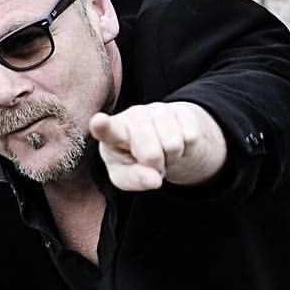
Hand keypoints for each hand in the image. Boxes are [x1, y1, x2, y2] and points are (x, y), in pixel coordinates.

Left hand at [89, 101, 226, 190]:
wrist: (160, 143)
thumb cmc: (133, 160)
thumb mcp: (126, 176)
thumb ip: (134, 180)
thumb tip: (154, 180)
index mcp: (112, 132)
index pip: (105, 129)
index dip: (102, 126)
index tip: (99, 121)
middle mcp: (133, 115)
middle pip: (151, 153)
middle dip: (155, 166)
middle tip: (150, 162)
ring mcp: (158, 109)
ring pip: (173, 145)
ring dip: (171, 157)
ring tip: (162, 152)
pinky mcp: (181, 109)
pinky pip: (191, 137)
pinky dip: (186, 149)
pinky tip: (175, 142)